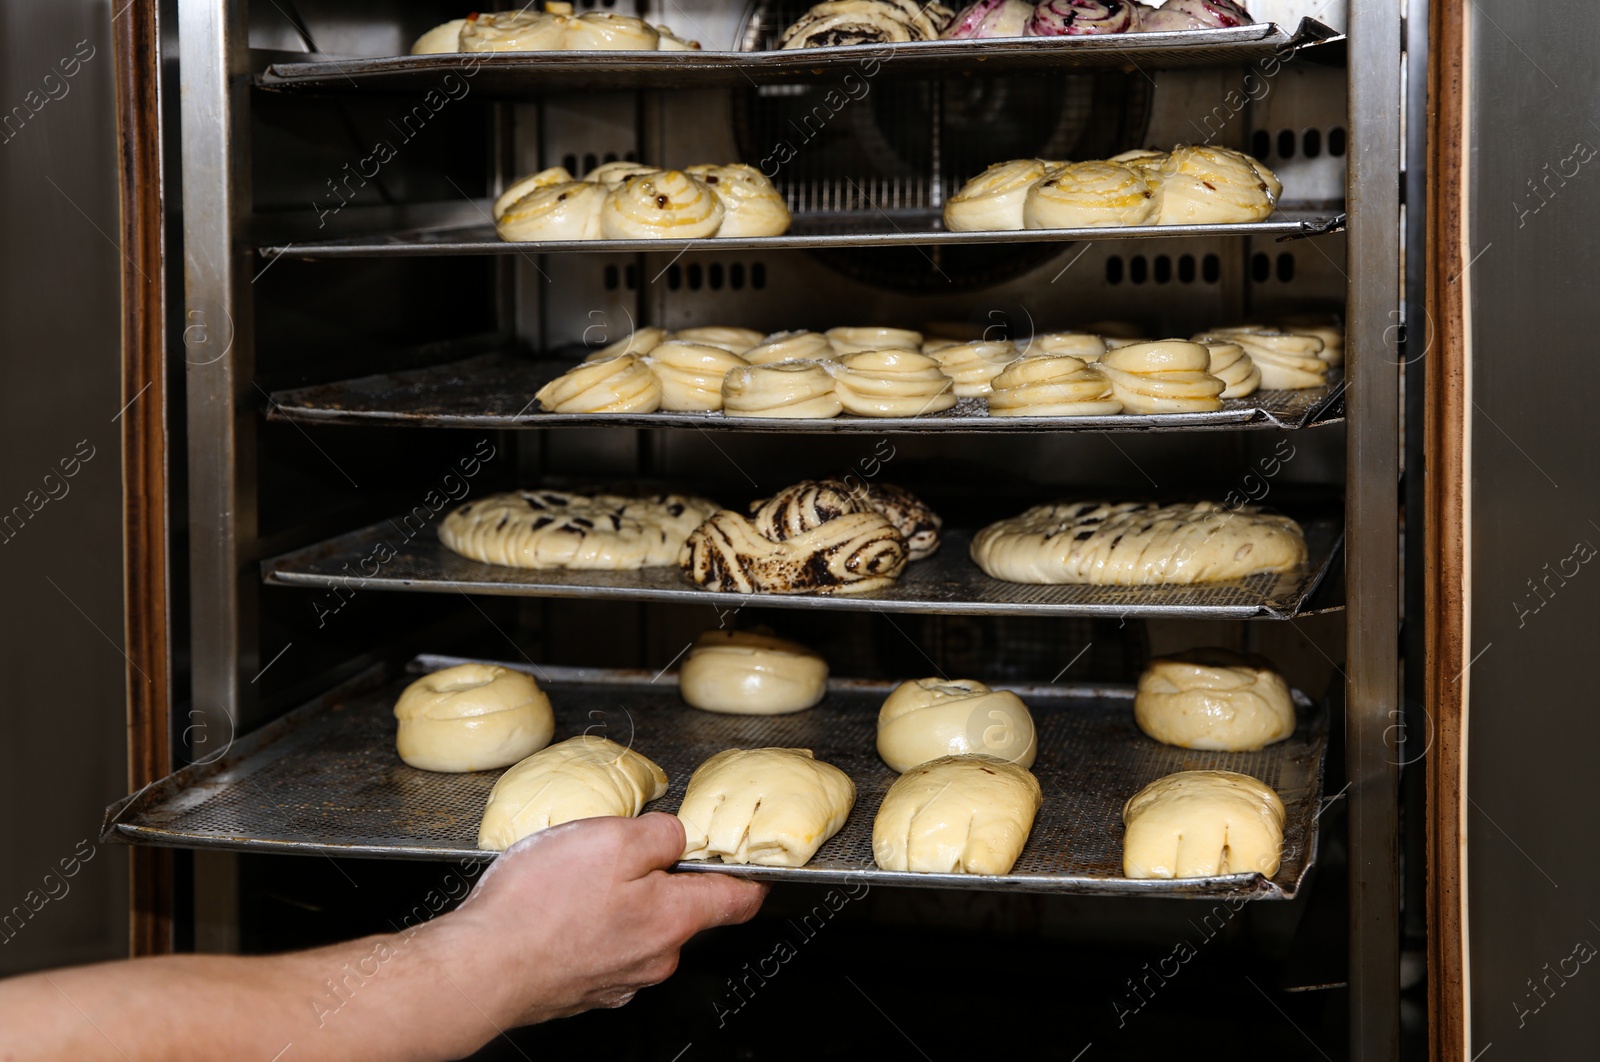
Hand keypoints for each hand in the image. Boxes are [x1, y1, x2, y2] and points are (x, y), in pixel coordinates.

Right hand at [440, 813, 767, 1026]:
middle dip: (658, 880)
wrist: (480, 968)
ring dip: (617, 902)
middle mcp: (654, 958)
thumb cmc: (541, 905)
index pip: (737, 899)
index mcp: (673, 918)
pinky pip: (599, 946)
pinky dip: (586, 926)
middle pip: (679, 911)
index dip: (750, 877)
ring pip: (636, 928)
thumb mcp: (612, 839)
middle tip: (617, 853)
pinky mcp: (581, 989)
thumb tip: (677, 837)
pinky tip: (554, 910)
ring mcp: (618, 979)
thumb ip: (660, 834)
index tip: (755, 868)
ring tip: (572, 881)